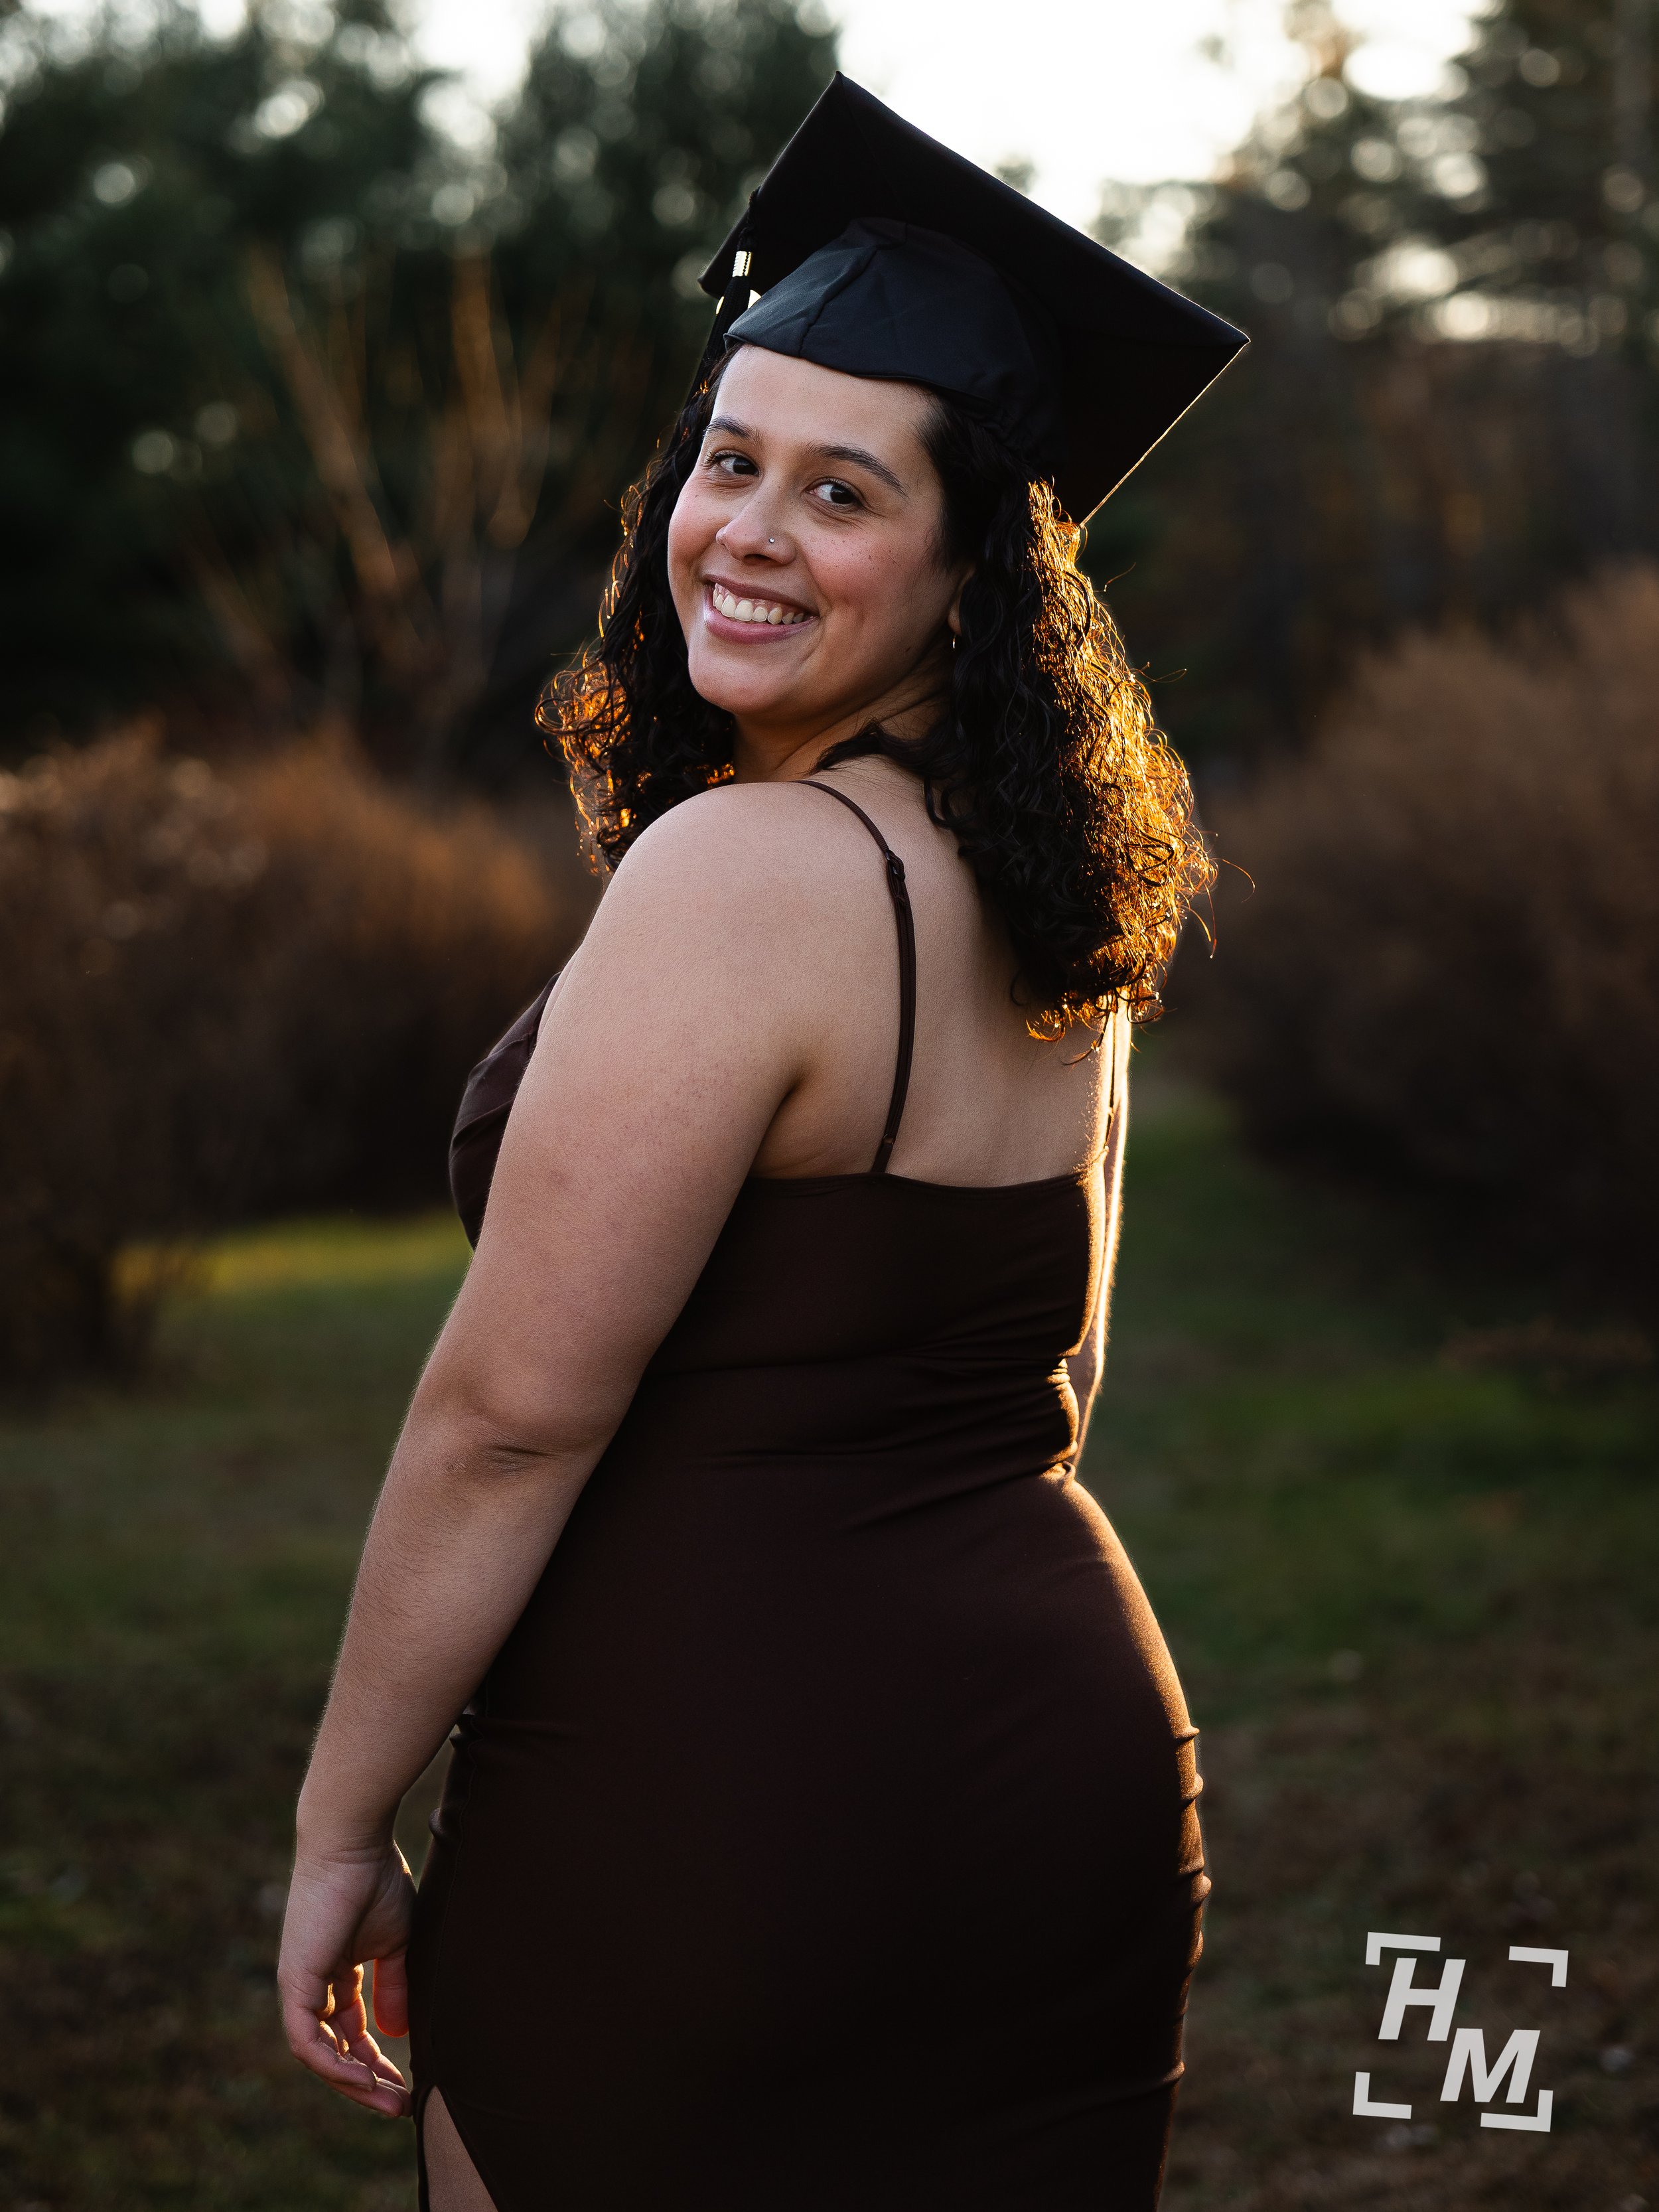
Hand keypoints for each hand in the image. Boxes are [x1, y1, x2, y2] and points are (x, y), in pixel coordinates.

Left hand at [278, 1840, 416, 2117]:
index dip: (378, 2060)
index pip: (352, 2031)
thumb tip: (395, 2034)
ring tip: (389, 2100)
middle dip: (368, 2081)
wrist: (353, 1843)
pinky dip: (332, 2063)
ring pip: (319, 2053)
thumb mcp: (396, 1941)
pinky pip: (305, 2040)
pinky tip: (362, 2076)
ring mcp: (300, 1986)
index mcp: (336, 1972)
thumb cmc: (376, 1879)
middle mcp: (313, 1984)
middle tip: (401, 2106)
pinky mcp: (294, 1983)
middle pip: (335, 2049)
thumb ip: (394, 1985)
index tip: (409, 2083)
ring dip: (353, 2081)